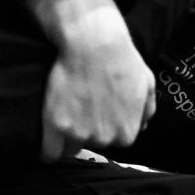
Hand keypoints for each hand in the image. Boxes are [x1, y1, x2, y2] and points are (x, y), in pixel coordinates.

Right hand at [40, 23, 154, 160]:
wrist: (94, 44)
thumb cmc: (121, 59)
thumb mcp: (146, 83)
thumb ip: (146, 110)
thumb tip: (142, 125)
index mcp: (127, 133)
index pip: (111, 143)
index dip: (103, 127)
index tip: (95, 115)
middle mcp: (104, 139)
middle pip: (90, 144)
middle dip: (86, 129)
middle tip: (80, 106)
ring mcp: (79, 133)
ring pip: (69, 148)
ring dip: (67, 136)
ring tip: (64, 114)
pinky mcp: (56, 124)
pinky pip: (49, 151)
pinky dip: (47, 150)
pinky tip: (47, 141)